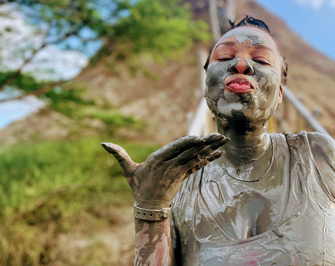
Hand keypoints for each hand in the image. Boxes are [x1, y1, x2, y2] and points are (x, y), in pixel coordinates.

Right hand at [101, 133, 228, 208]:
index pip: (175, 148)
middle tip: (221, 136)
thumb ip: (119, 155)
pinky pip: (198, 166)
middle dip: (207, 143)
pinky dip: (209, 159)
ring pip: (197, 157)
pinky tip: (220, 153)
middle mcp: (170, 164)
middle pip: (190, 151)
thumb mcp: (128, 171)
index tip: (200, 138)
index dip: (188, 143)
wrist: (148, 206)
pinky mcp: (184, 177)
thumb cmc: (138, 185)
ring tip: (224, 140)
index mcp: (158, 159)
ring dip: (211, 149)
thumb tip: (103, 144)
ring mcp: (178, 171)